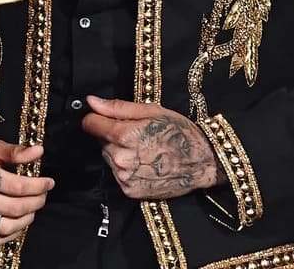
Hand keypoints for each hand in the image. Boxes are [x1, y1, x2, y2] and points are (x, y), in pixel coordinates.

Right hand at [0, 139, 52, 245]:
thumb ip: (15, 152)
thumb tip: (39, 152)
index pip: (15, 186)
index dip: (37, 186)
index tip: (49, 183)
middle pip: (12, 208)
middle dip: (35, 203)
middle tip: (43, 196)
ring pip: (4, 227)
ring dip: (26, 220)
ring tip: (32, 209)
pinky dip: (11, 234)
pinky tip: (18, 222)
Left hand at [80, 95, 224, 199]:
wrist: (203, 163)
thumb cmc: (179, 132)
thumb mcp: (151, 111)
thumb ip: (117, 107)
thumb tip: (91, 101)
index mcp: (124, 135)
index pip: (90, 124)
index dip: (96, 118)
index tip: (105, 117)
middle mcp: (121, 158)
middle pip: (100, 141)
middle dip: (112, 136)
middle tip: (137, 135)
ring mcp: (125, 177)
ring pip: (109, 158)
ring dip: (119, 152)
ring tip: (144, 150)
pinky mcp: (130, 191)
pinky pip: (118, 174)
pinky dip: (126, 168)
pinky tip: (145, 164)